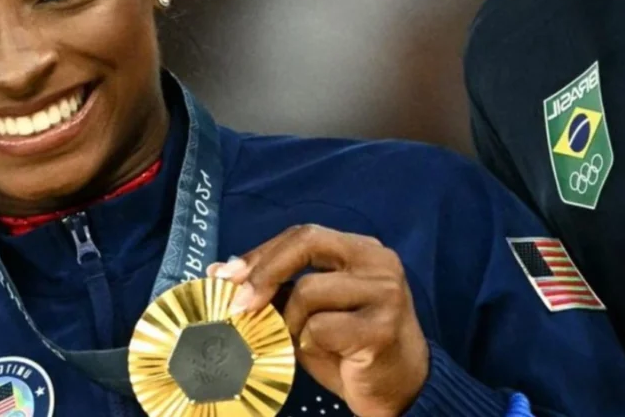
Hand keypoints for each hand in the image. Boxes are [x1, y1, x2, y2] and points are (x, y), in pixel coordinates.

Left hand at [209, 225, 428, 416]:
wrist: (402, 390)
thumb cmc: (352, 351)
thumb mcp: (313, 314)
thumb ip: (282, 291)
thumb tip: (223, 274)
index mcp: (362, 251)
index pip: (304, 235)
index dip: (262, 253)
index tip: (225, 275)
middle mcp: (378, 262)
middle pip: (307, 242)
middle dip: (264, 271)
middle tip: (238, 303)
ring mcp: (385, 292)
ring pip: (308, 291)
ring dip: (290, 323)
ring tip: (302, 343)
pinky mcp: (381, 327)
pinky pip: (320, 328)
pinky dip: (309, 345)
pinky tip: (330, 357)